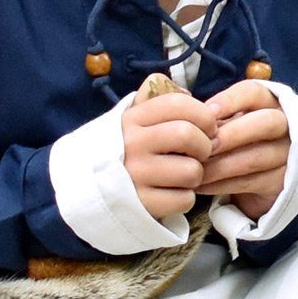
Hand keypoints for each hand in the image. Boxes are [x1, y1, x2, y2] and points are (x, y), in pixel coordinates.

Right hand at [120, 91, 213, 219]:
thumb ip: (156, 98)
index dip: (203, 114)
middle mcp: (131, 144)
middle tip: (199, 153)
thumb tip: (189, 95)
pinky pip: (183, 199)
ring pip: (191, 170)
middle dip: (204, 145)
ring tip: (182, 175)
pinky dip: (184, 198)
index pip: (176, 104)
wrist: (89, 190)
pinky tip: (172, 193)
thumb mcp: (132, 119)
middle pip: (187, 135)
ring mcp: (135, 175)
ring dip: (195, 175)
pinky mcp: (142, 204)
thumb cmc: (123, 150)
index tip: (208, 126)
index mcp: (132, 119)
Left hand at [196, 79, 290, 220]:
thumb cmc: (236, 142)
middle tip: (205, 145)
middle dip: (231, 134)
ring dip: (219, 164)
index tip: (207, 112)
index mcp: (269, 102)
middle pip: (266, 123)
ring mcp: (287, 155)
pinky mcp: (280, 182)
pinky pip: (249, 182)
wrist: (259, 178)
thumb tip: (185, 115)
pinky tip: (200, 185)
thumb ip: (214, 118)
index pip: (254, 92)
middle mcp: (285, 126)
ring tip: (194, 169)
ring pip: (255, 157)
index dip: (230, 100)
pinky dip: (220, 184)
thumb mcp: (228, 123)